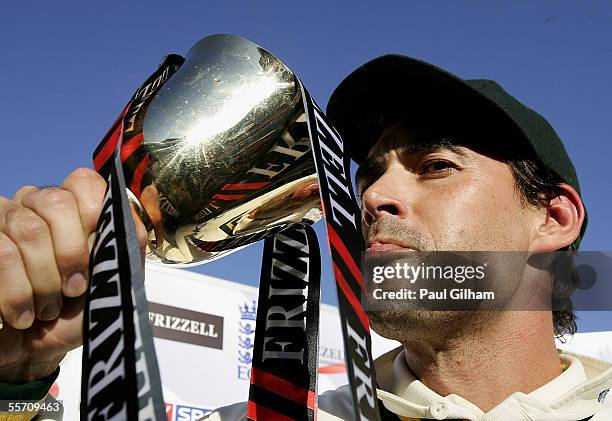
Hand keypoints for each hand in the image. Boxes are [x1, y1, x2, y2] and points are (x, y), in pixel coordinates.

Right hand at [0, 168, 146, 382]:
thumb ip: (127, 245)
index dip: (93, 212)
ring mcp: (6, 220)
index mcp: (77, 208)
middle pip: (56, 203)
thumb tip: (126, 216)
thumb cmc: (80, 311)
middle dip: (71, 254)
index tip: (97, 251)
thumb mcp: (115, 281)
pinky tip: (24, 314)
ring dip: (45, 281)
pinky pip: (1, 253)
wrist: (37, 350)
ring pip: (27, 230)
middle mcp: (38, 204)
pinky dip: (18, 293)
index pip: (84, 181)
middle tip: (75, 289)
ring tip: (50, 309)